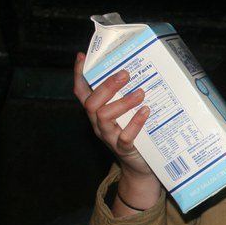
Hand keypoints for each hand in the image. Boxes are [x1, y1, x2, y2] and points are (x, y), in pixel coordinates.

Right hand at [73, 53, 161, 211]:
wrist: (141, 168)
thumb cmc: (134, 135)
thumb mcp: (126, 114)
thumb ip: (125, 97)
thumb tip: (135, 71)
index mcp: (97, 113)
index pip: (81, 92)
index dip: (79, 75)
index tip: (82, 57)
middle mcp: (99, 124)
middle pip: (92, 103)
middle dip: (107, 86)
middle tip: (125, 74)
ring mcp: (109, 137)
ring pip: (105, 117)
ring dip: (122, 102)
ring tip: (140, 93)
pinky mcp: (124, 149)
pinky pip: (125, 136)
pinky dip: (135, 123)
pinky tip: (146, 111)